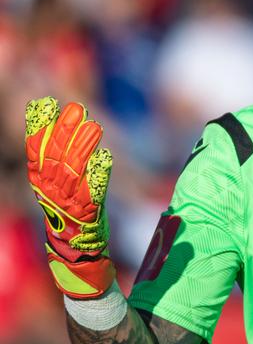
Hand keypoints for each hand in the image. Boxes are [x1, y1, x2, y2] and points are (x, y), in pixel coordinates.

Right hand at [25, 97, 115, 298]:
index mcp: (42, 185)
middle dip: (64, 131)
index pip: (36, 152)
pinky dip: (99, 175)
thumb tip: (62, 125)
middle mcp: (52, 193)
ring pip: (75, 171)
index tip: (44, 105)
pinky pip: (94, 192)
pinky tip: (106, 157)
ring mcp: (70, 204)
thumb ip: (60, 160)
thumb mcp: (61, 188)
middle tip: (75, 107)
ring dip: (84, 147)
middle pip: (56, 157)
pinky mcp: (90, 215)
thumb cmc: (71, 217)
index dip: (39, 128)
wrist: (77, 257)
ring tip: (94, 125)